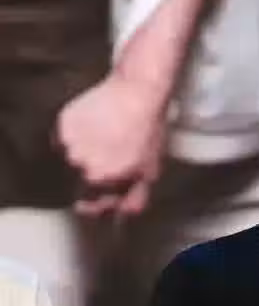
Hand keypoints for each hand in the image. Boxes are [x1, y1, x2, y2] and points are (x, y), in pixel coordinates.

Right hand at [55, 72, 166, 216]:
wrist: (137, 93)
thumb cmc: (147, 131)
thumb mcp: (148, 172)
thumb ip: (134, 198)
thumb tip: (123, 213)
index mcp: (101, 178)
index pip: (91, 201)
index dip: (97, 202)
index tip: (93, 202)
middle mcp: (80, 162)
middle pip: (81, 180)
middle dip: (95, 174)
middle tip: (112, 156)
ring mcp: (69, 142)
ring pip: (72, 159)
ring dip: (85, 154)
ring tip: (106, 139)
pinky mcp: (63, 123)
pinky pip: (64, 139)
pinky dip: (76, 137)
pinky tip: (95, 128)